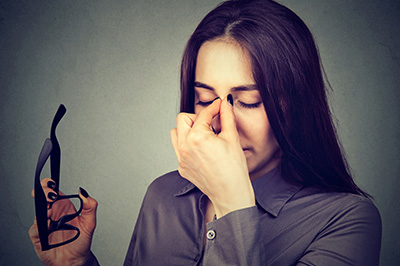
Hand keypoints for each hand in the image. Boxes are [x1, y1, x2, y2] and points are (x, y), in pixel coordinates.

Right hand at [29, 178, 97, 265]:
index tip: (52, 184)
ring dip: (43, 210)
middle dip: (43, 193)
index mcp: (64, 207)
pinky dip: (40, 227)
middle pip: (42, 197)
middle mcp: (52, 213)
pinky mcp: (39, 236)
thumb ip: (90, 206)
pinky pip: (35, 229)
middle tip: (50, 196)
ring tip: (51, 213)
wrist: (74, 261)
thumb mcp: (90, 223)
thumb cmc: (81, 242)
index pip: (54, 191)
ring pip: (38, 212)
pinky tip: (48, 227)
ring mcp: (44, 224)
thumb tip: (84, 191)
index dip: (50, 185)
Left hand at [170, 97, 254, 217]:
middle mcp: (184, 147)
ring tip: (204, 136)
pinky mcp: (182, 167)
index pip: (203, 114)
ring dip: (188, 130)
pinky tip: (203, 150)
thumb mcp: (232, 139)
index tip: (220, 105)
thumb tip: (225, 103)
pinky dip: (188, 145)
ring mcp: (181, 158)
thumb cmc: (234, 170)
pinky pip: (179, 149)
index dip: (214, 107)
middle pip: (183, 119)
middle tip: (211, 123)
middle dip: (197, 118)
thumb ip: (227, 117)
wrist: (230, 194)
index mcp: (197, 137)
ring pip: (176, 133)